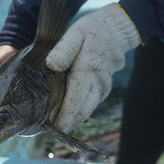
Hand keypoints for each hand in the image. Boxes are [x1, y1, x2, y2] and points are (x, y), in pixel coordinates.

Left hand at [46, 3, 139, 132]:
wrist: (115, 31)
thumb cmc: (91, 31)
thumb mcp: (75, 32)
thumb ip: (64, 49)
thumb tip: (52, 65)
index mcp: (88, 68)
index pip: (76, 97)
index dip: (65, 114)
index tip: (54, 126)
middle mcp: (98, 82)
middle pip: (82, 109)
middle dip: (67, 122)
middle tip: (48, 131)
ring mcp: (103, 88)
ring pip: (87, 110)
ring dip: (72, 120)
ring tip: (54, 128)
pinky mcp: (103, 91)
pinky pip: (90, 106)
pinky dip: (78, 113)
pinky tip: (66, 118)